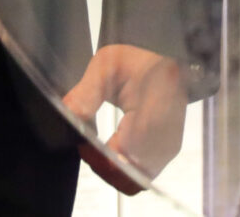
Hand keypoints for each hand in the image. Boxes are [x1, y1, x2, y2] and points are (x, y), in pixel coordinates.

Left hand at [62, 43, 187, 182]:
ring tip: (97, 148)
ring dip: (111, 171)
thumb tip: (68, 118)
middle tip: (86, 147)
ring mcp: (167, 150)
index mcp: (152, 117)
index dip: (96, 158)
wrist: (171, 58)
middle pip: (126, 178)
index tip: (81, 143)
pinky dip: (123, 168)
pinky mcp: (167, 153)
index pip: (120, 159)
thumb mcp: (107, 65)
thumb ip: (86, 93)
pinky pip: (141, 174)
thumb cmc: (140, 60)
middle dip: (101, 167)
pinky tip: (111, 148)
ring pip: (133, 181)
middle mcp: (164, 141)